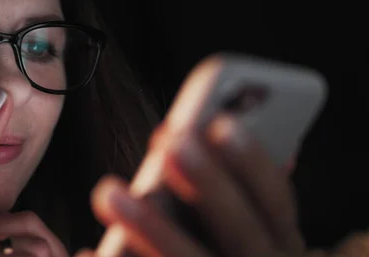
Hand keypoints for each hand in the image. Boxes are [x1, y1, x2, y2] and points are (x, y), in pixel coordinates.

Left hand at [80, 114, 305, 256]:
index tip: (222, 124)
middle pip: (242, 235)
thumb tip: (223, 127)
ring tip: (109, 192)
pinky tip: (88, 252)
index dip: (253, 164)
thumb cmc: (227, 248)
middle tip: (171, 143)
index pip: (276, 203)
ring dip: (153, 231)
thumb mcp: (247, 224)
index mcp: (281, 243)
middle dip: (209, 188)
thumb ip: (237, 185)